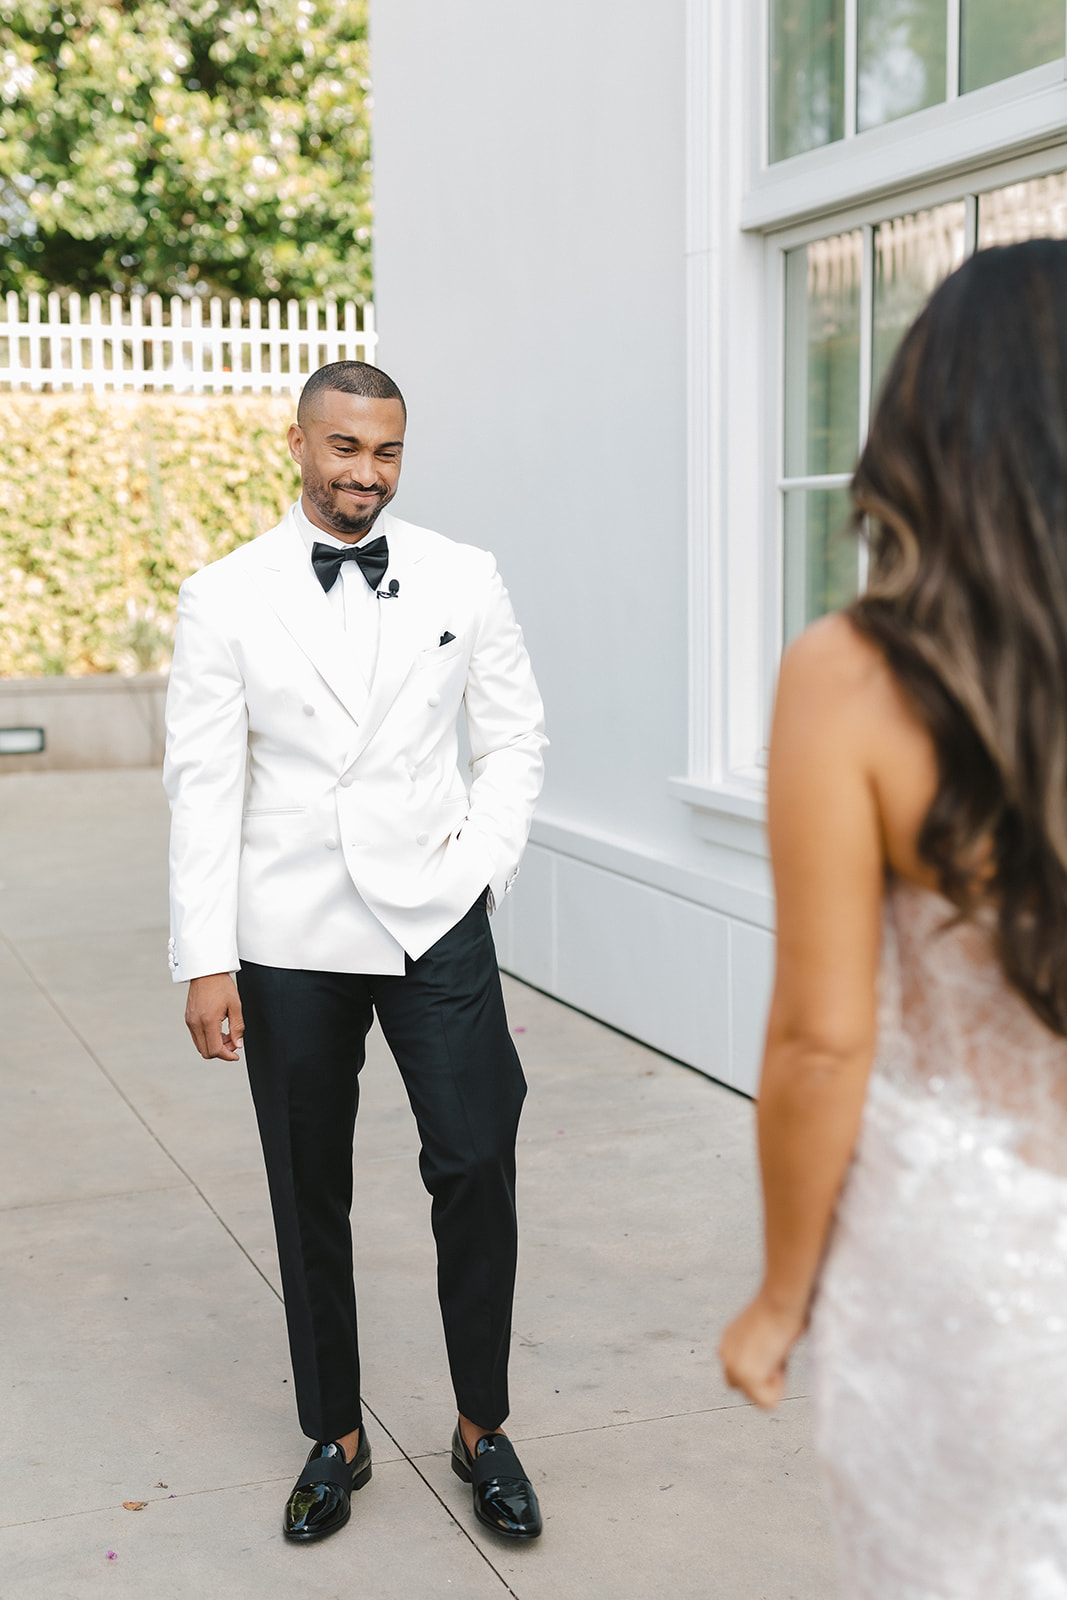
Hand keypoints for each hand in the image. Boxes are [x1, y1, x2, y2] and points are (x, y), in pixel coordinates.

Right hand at [185, 973, 243, 1061]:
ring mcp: (190, 1021)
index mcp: (208, 1021)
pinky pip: (197, 1037)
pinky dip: (207, 1038)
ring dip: (214, 1045)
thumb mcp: (235, 1006)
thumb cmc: (221, 985)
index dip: (227, 1056)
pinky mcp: (188, 1018)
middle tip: (233, 1042)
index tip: (236, 1055)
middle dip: (221, 1051)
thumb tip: (238, 1045)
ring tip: (227, 1034)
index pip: (215, 1049)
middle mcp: (195, 1023)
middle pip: (206, 1052)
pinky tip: (218, 1029)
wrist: (206, 971)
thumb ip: (237, 1028)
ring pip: (200, 1046)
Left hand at [718, 1290, 806, 1409]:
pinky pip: (769, 1403)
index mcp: (728, 1343)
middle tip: (775, 1351)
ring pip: (759, 1397)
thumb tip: (772, 1357)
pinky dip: (780, 1387)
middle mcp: (724, 1355)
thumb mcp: (765, 1332)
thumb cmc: (783, 1308)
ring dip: (774, 1381)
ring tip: (776, 1351)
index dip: (766, 1368)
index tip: (773, 1345)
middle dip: (764, 1379)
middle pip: (746, 1389)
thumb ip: (760, 1350)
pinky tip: (778, 1359)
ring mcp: (733, 1367)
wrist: (781, 1299)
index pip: (741, 1375)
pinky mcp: (746, 1377)